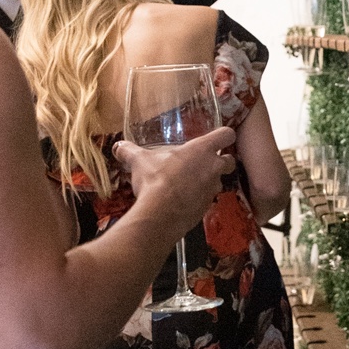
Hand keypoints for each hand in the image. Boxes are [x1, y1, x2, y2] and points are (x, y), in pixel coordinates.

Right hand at [115, 127, 235, 237]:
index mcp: (202, 150)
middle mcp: (213, 168)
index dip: (224, 134)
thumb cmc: (156, 179)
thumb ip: (130, 151)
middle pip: (230, 160)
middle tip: (203, 162)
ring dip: (208, 181)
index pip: (227, 134)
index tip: (217, 137)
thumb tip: (118, 146)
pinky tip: (182, 200)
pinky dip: (198, 199)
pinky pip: (206, 200)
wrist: (160, 214)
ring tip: (188, 183)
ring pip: (219, 182)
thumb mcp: (140, 161)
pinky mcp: (206, 208)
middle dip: (221, 161)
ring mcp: (212, 190)